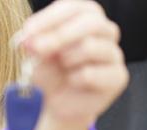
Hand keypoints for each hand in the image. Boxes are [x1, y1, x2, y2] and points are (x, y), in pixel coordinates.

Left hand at [17, 0, 128, 129]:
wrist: (58, 104)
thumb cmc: (50, 72)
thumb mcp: (37, 55)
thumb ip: (35, 44)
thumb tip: (29, 39)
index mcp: (86, 17)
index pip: (74, 8)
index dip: (50, 17)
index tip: (28, 31)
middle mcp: (105, 31)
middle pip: (91, 22)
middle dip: (59, 35)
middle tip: (37, 48)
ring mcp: (114, 54)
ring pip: (91, 46)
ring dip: (66, 59)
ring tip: (61, 68)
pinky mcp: (118, 77)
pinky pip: (91, 74)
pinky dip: (73, 79)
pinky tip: (73, 83)